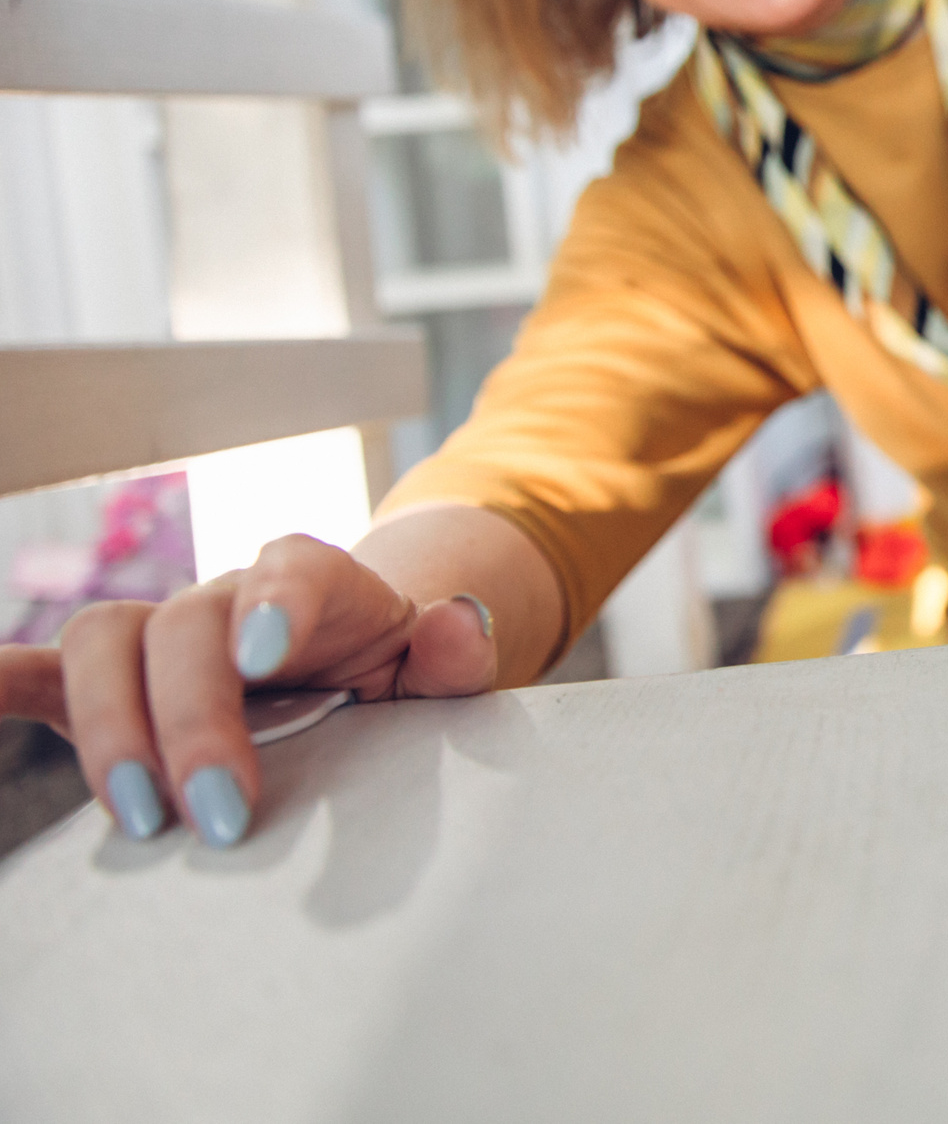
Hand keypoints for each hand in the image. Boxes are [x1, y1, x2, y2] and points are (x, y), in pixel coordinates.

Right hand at [0, 535, 497, 848]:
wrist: (360, 670)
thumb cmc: (398, 671)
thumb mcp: (440, 669)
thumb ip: (456, 652)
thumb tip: (461, 627)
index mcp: (318, 584)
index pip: (293, 570)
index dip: (273, 605)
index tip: (261, 659)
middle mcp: (229, 600)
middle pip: (184, 629)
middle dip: (192, 722)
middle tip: (220, 813)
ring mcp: (165, 638)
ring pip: (104, 644)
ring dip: (109, 730)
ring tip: (139, 818)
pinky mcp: (118, 684)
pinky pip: (44, 673)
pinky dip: (2, 683)